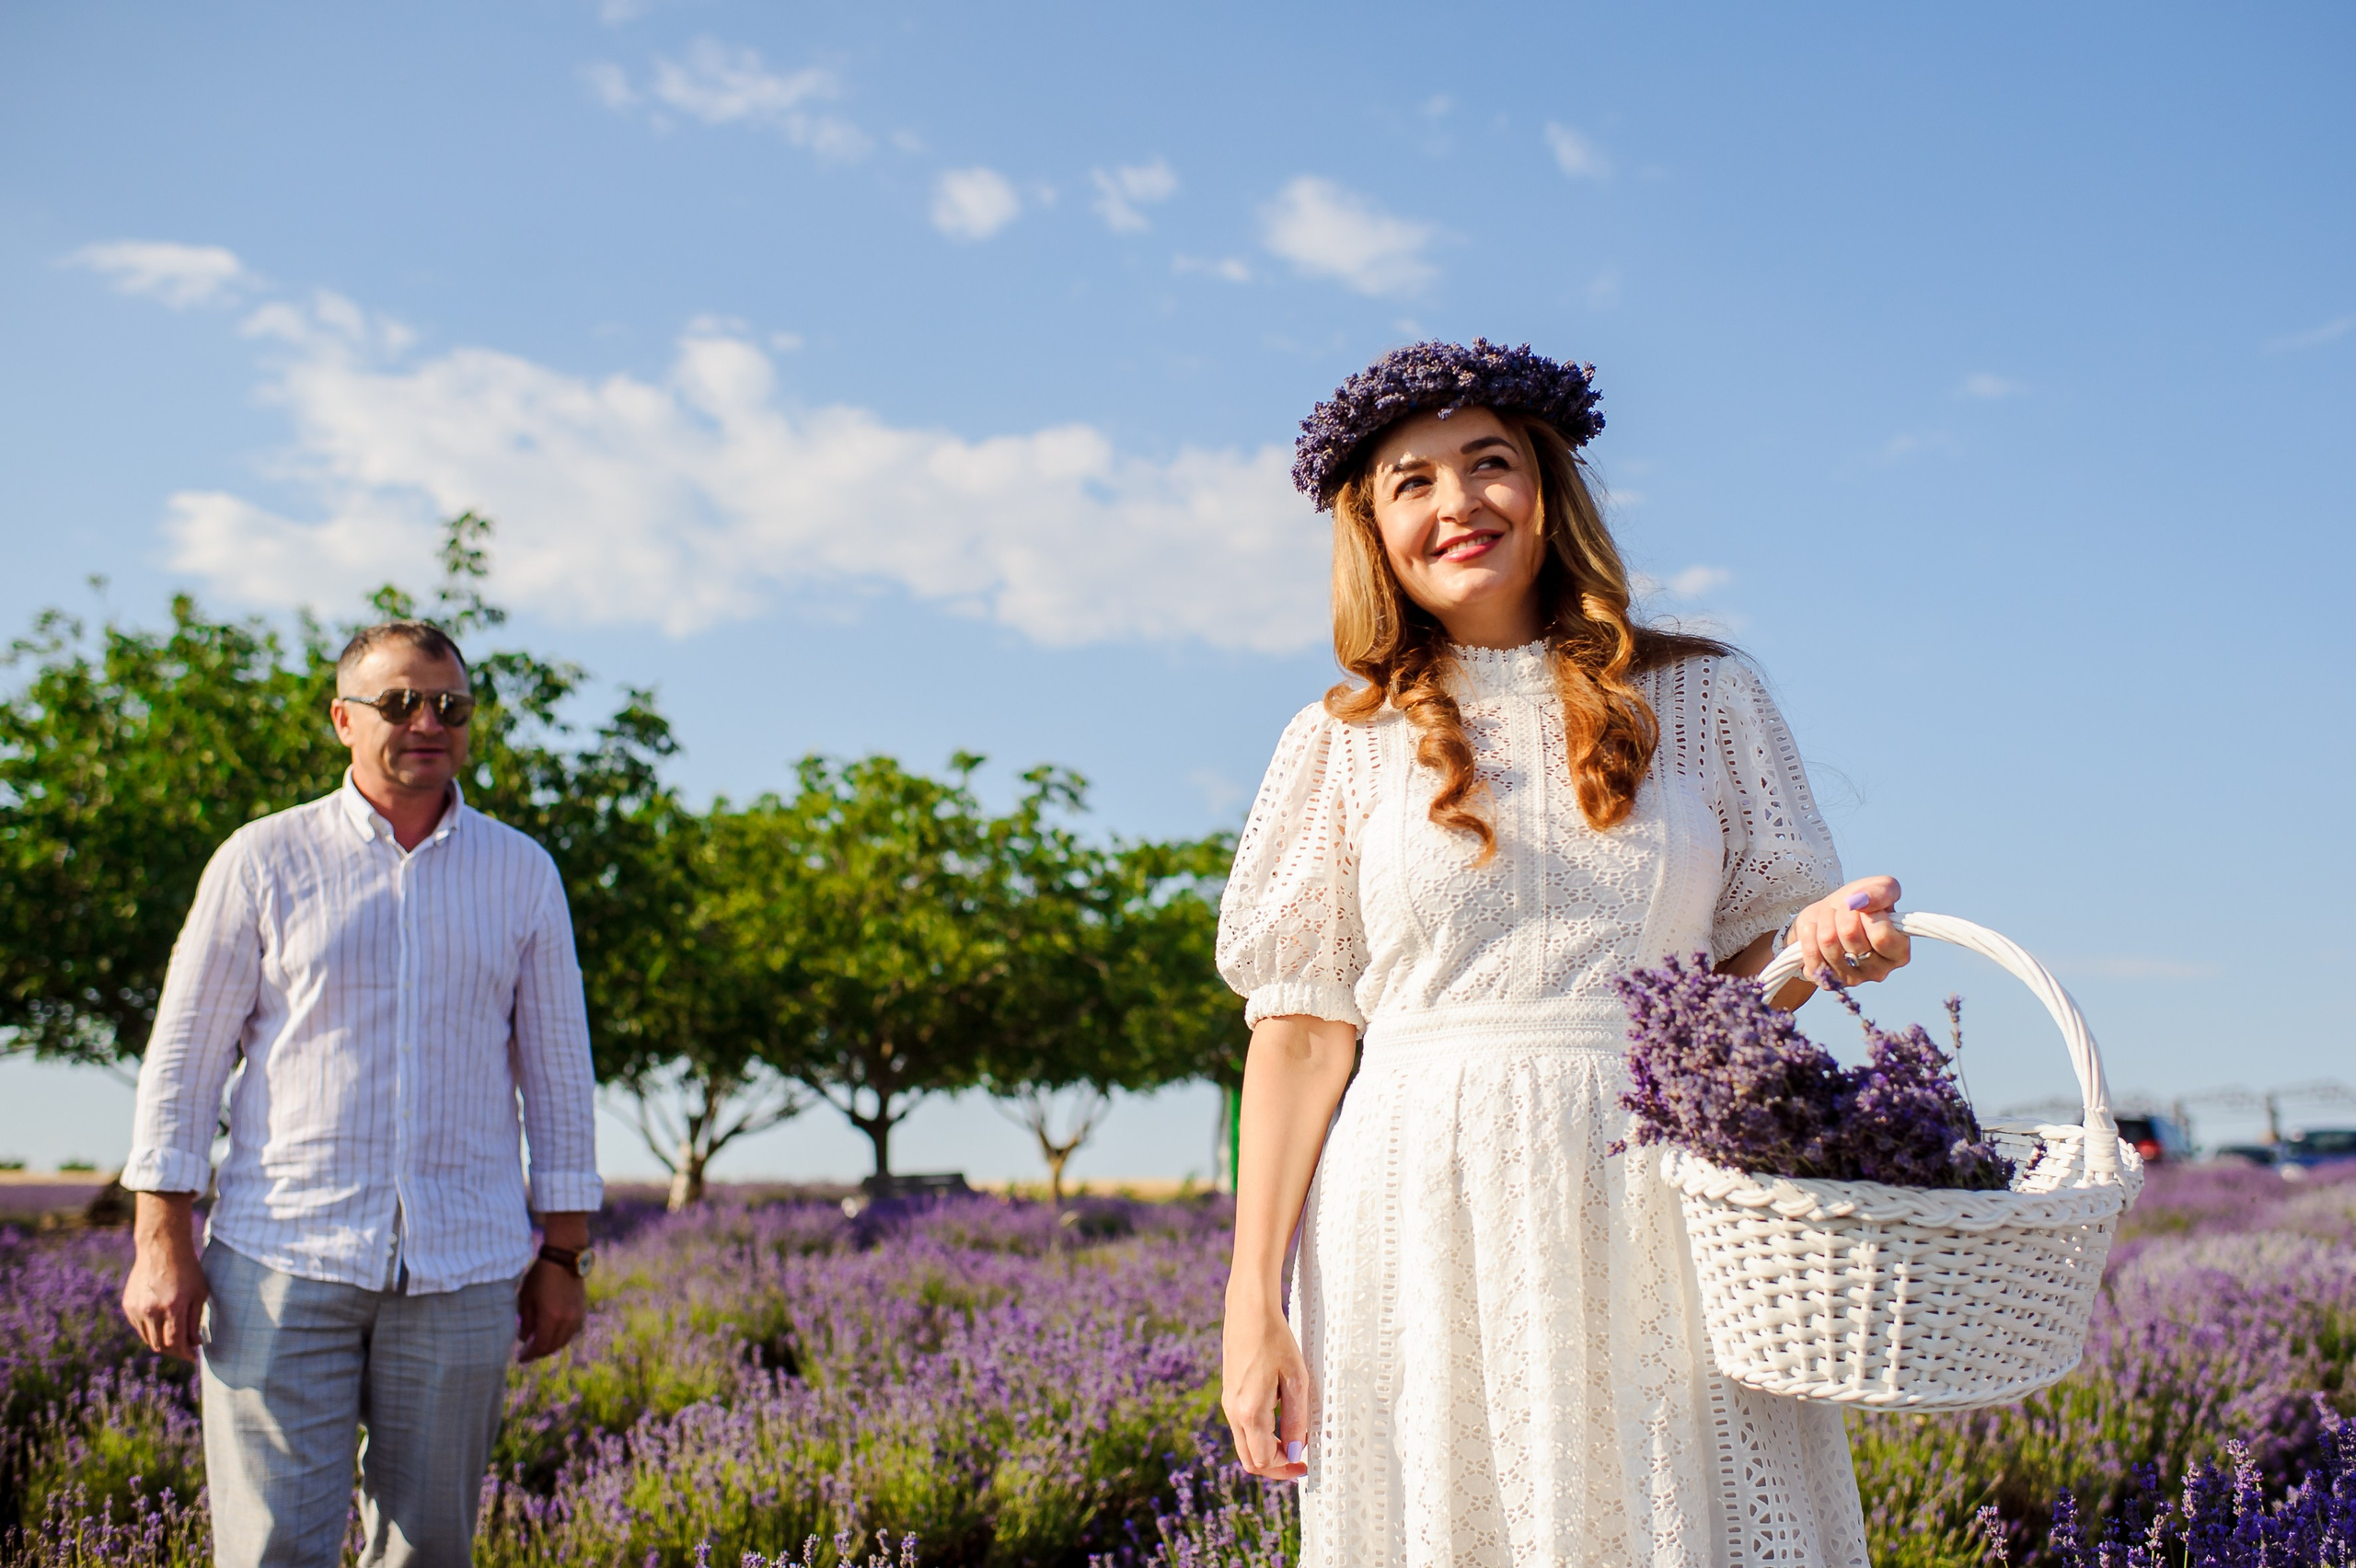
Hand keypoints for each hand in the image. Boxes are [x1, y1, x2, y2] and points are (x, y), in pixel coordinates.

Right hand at [122, 1192, 206, 1362]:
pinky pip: (139, 1328)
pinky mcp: (128, 1305)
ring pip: (148, 1339)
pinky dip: (150, 1331)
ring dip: (162, 1343)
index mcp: (172, 1308)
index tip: (193, 1357)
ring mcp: (136, 1309)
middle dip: (174, 1351)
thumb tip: (194, 1344)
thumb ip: (195, 1321)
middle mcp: (151, 1311)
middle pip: (160, 1345)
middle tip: (185, 1349)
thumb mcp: (199, 1293)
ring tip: (175, 1338)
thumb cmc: (187, 1269)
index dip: (185, 1354)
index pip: (175, 1343)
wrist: (161, 1248)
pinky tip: (162, 1324)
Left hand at [515, 1259, 586, 1361]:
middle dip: (539, 1352)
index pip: (540, 1346)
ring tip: (538, 1343)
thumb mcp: (526, 1298)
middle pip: (553, 1346)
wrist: (564, 1257)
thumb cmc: (541, 1275)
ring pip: (563, 1340)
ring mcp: (576, 1315)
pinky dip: (560, 1336)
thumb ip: (524, 1322)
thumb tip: (525, 1338)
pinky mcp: (581, 1310)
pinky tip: (551, 1332)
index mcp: (551, 1318)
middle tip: (527, 1353)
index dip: (529, 1355)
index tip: (520, 1358)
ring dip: (550, 1345)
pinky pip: (570, 1331)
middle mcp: (566, 1320)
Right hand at [1222, 1299, 1311, 1480]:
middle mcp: (1233, 1411)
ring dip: (1267, 1451)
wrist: (1249, 1311)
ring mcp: (1228, 1402)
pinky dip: (1259, 1435)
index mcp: (1250, 1412)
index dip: (1285, 1467)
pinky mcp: (1229, 1393)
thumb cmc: (1275, 1340)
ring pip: (1244, 1444)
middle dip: (1274, 1467)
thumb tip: (1296, 1450)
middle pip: (1249, 1460)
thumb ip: (1296, 1419)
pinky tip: (1278, 1421)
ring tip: (1292, 1442)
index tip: (1305, 1463)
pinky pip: (1241, 1427)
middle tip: (1298, 1463)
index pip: (1263, 1459)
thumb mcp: (1295, 1380)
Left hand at [1787, 874, 1909, 986]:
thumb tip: (1862, 901)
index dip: (1867, 914)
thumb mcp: (1878, 888)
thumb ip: (1881, 891)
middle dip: (1842, 912)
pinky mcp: (1826, 980)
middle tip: (1843, 910)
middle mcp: (1878, 971)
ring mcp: (1852, 979)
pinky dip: (1809, 932)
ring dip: (1825, 920)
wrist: (1828, 917)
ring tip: (1830, 918)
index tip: (1863, 905)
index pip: (1881, 936)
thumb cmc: (1859, 905)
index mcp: (1898, 951)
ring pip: (1828, 940)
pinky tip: (1817, 931)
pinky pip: (1811, 952)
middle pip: (1850, 935)